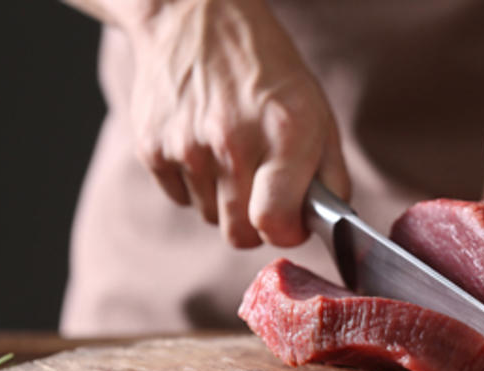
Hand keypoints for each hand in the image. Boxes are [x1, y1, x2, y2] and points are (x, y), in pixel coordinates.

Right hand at [125, 0, 348, 246]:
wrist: (194, 16)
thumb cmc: (266, 71)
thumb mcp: (317, 111)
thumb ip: (331, 174)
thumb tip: (330, 225)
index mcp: (285, 133)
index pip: (275, 223)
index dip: (286, 232)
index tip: (290, 221)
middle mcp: (233, 141)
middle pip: (238, 235)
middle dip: (254, 225)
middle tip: (262, 195)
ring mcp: (187, 146)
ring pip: (209, 218)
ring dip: (224, 200)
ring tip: (231, 154)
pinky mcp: (152, 147)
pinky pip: (179, 197)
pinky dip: (194, 183)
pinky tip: (203, 144)